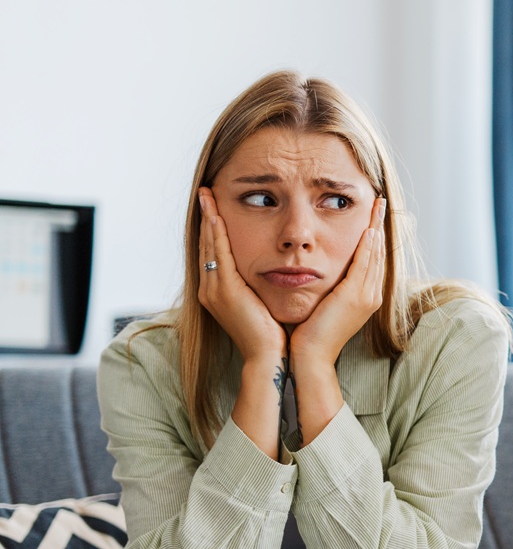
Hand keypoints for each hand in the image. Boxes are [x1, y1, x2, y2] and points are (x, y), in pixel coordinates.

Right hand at [197, 188, 286, 362]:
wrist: (268, 357)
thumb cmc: (272, 332)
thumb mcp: (260, 302)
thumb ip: (257, 284)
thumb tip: (269, 268)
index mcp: (217, 292)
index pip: (213, 252)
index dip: (211, 228)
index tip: (213, 205)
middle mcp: (209, 289)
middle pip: (206, 244)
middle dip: (206, 217)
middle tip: (205, 191)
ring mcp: (214, 290)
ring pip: (209, 245)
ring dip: (208, 218)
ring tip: (207, 195)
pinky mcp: (225, 291)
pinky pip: (219, 255)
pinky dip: (217, 234)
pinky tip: (217, 216)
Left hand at [289, 197, 387, 368]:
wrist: (311, 358)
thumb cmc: (310, 334)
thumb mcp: (323, 305)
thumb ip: (328, 288)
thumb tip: (320, 271)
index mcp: (365, 297)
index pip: (373, 260)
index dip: (375, 236)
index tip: (373, 216)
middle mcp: (371, 295)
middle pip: (380, 253)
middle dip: (380, 226)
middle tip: (380, 203)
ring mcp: (366, 296)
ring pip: (375, 254)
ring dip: (376, 228)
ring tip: (377, 206)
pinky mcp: (355, 296)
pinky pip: (365, 264)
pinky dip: (368, 245)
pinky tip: (368, 229)